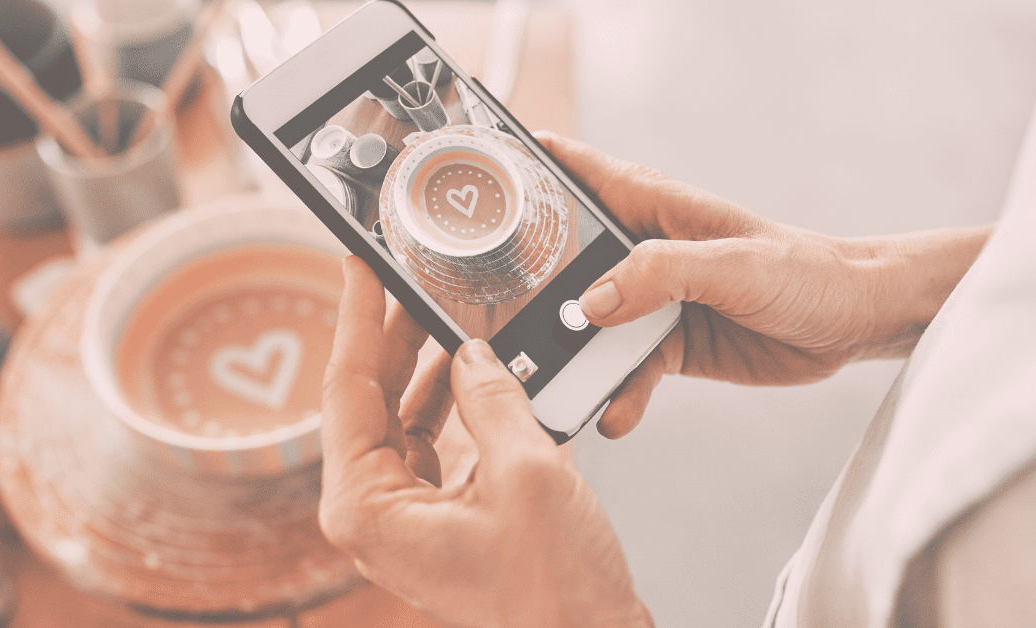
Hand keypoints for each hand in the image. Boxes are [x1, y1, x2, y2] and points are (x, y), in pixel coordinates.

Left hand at [319, 257, 651, 627]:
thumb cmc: (554, 593)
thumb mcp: (525, 472)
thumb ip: (492, 398)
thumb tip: (473, 353)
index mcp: (366, 506)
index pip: (347, 389)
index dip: (356, 318)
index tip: (358, 264)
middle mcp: (372, 513)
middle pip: (369, 401)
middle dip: (392, 337)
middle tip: (405, 279)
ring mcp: (403, 518)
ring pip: (400, 420)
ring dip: (424, 368)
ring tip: (443, 314)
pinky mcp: (436, 520)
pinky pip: (431, 446)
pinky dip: (451, 406)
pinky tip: (473, 371)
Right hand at [536, 132, 990, 438]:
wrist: (855, 321)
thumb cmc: (805, 271)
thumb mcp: (731, 264)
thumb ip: (659, 274)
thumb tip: (590, 303)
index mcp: (652, 207)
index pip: (576, 173)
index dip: (526, 172)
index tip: (478, 188)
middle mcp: (642, 252)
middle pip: (565, 261)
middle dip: (529, 288)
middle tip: (495, 320)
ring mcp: (651, 300)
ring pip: (587, 325)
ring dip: (569, 355)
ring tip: (552, 385)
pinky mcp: (667, 344)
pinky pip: (623, 370)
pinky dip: (614, 392)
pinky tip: (614, 413)